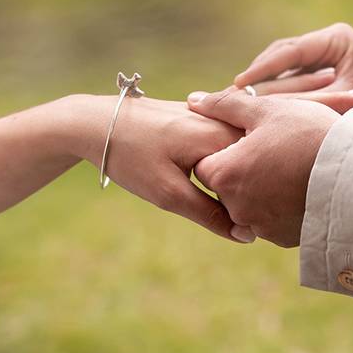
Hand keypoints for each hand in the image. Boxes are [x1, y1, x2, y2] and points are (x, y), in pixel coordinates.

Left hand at [64, 95, 244, 240]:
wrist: (95, 122)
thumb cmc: (130, 155)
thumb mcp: (169, 193)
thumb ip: (210, 215)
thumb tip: (245, 236)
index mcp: (223, 136)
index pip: (257, 178)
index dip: (250, 205)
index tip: (239, 223)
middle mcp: (225, 120)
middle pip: (250, 166)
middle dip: (243, 191)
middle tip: (221, 209)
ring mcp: (214, 116)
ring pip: (237, 156)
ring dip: (231, 178)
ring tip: (204, 192)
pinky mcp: (201, 117)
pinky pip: (224, 146)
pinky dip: (220, 164)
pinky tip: (201, 177)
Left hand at [187, 89, 340, 246]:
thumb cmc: (310, 135)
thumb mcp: (267, 110)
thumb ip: (225, 105)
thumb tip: (193, 100)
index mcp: (225, 174)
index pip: (205, 164)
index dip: (224, 148)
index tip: (248, 139)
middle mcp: (236, 207)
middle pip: (226, 186)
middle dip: (242, 169)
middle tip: (273, 151)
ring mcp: (260, 226)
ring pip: (249, 203)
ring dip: (261, 187)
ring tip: (290, 166)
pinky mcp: (283, 238)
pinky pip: (272, 218)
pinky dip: (281, 204)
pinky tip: (301, 185)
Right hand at [234, 23, 352, 134]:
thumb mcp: (337, 107)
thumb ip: (301, 102)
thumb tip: (255, 104)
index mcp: (339, 38)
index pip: (291, 51)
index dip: (262, 70)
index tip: (238, 83)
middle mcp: (329, 40)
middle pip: (281, 55)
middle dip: (255, 76)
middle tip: (228, 92)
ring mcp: (323, 54)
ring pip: (280, 66)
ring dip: (258, 84)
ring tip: (232, 100)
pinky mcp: (317, 69)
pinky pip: (286, 77)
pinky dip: (269, 91)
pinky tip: (248, 107)